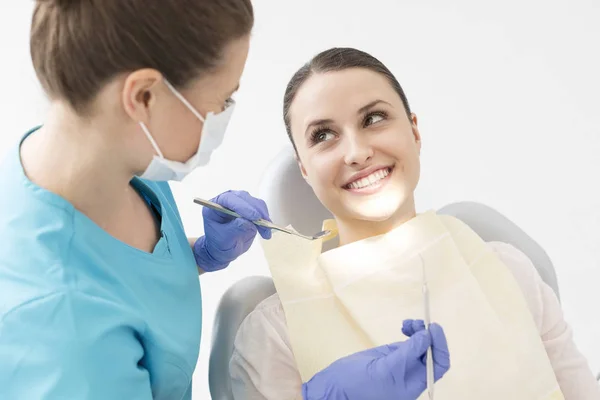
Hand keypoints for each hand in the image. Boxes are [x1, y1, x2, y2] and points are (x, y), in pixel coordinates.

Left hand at [193, 190, 271, 271]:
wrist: (224, 249)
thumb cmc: (219, 244)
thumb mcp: (224, 239)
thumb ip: (234, 229)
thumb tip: (248, 222)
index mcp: (215, 205)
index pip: (229, 199)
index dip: (242, 206)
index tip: (254, 217)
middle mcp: (228, 201)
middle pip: (244, 198)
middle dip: (256, 210)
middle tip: (264, 223)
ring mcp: (240, 204)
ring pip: (255, 203)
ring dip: (263, 215)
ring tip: (266, 231)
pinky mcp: (250, 209)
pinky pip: (261, 210)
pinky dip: (266, 220)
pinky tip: (267, 231)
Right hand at [302, 319, 449, 399]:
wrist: (336, 388)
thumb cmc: (359, 384)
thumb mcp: (384, 369)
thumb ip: (406, 353)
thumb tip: (426, 336)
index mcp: (415, 383)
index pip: (438, 364)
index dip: (439, 345)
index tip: (433, 328)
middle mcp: (412, 374)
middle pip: (431, 352)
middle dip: (428, 335)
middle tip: (417, 322)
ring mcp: (402, 364)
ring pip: (420, 344)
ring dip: (419, 331)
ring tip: (408, 323)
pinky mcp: (392, 356)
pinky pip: (408, 343)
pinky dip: (410, 332)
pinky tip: (404, 327)